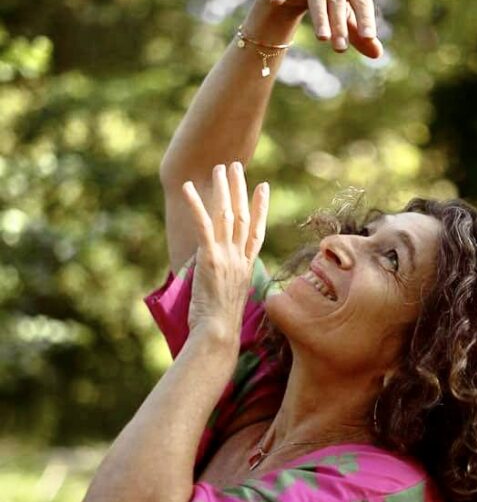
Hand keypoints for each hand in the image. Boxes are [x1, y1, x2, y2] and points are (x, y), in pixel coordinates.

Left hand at [181, 163, 268, 343]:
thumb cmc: (220, 326)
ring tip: (218, 168)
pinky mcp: (210, 258)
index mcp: (246, 267)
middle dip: (239, 189)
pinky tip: (189, 188)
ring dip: (221, 189)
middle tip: (236, 166)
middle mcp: (239, 258)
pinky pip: (203, 225)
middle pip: (242, 216)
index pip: (256, 231)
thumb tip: (220, 281)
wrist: (218, 334)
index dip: (260, 208)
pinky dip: (196, 205)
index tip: (263, 188)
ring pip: (226, 215)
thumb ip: (226, 283)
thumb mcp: (228, 299)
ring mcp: (227, 257)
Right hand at [264, 0, 383, 57]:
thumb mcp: (346, 18)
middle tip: (340, 47)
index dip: (365, 19)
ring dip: (320, 18)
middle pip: (338, 0)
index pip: (361, 1)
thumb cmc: (330, 1)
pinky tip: (276, 1)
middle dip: (339, 25)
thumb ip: (360, 35)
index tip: (368, 37)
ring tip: (323, 38)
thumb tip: (378, 54)